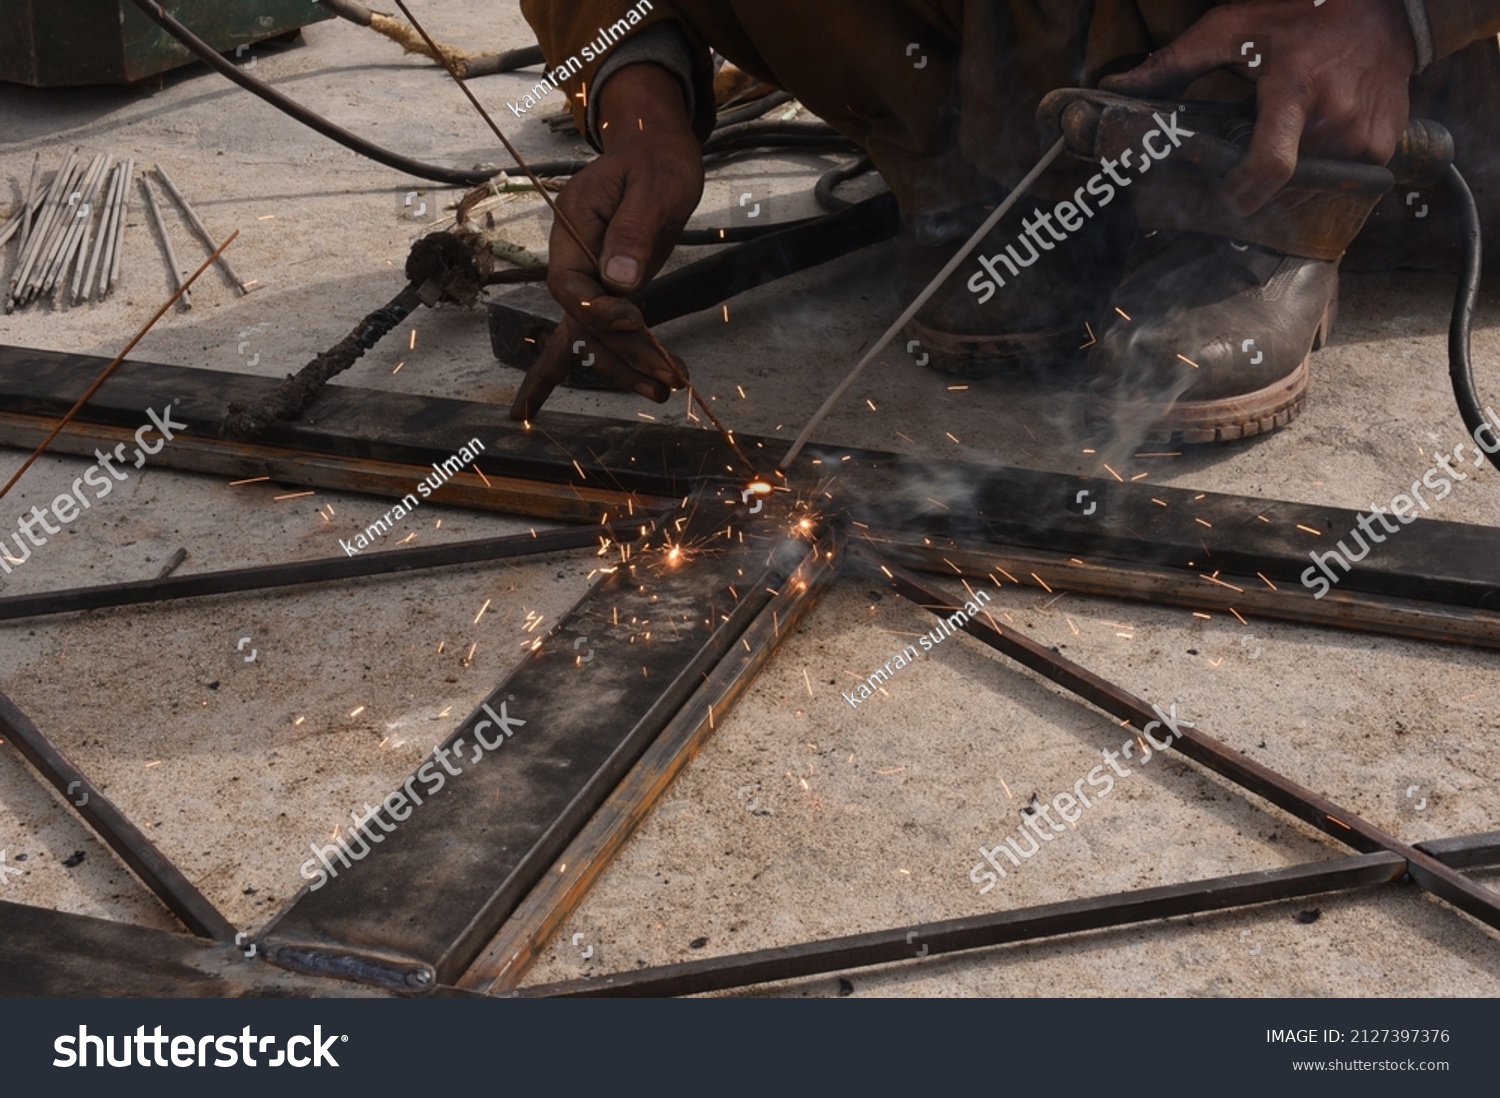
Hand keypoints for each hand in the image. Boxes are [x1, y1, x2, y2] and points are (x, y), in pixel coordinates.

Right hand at [510, 63, 704, 419]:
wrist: (656, 150)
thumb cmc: (655, 160)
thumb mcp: (652, 187)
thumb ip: (633, 232)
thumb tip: (620, 283)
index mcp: (571, 228)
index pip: (569, 285)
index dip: (597, 310)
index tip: (636, 320)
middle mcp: (573, 258)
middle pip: (581, 320)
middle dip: (618, 355)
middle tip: (662, 383)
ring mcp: (590, 274)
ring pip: (595, 332)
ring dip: (626, 366)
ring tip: (666, 391)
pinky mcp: (610, 286)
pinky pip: (610, 328)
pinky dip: (629, 356)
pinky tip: (656, 380)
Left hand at [1100, 0, 1416, 214]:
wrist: (1386, 5)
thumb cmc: (1303, 11)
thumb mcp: (1233, 27)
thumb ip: (1174, 62)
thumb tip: (1117, 86)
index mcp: (1296, 92)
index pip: (1271, 166)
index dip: (1242, 193)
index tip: (1225, 197)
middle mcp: (1337, 120)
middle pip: (1284, 185)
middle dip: (1258, 186)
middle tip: (1241, 171)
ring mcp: (1366, 137)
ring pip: (1312, 187)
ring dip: (1289, 181)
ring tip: (1278, 149)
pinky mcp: (1384, 146)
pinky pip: (1342, 179)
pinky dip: (1321, 171)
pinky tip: (1311, 145)